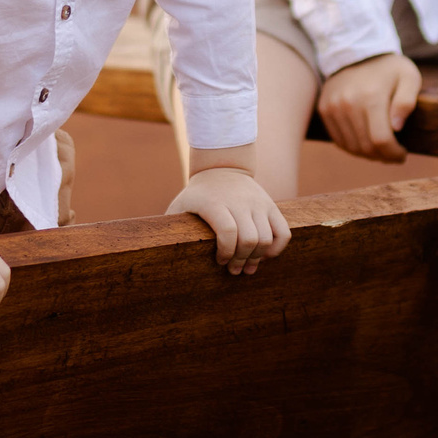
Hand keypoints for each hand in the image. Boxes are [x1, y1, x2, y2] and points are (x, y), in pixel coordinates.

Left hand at [169, 164, 291, 273]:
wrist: (222, 168)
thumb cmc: (197, 195)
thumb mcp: (180, 205)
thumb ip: (170, 226)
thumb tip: (154, 251)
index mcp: (215, 203)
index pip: (228, 232)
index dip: (226, 253)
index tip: (219, 261)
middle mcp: (239, 202)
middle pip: (249, 239)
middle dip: (241, 260)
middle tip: (233, 269)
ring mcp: (257, 203)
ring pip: (266, 238)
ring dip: (257, 258)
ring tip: (247, 266)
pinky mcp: (271, 206)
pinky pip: (283, 232)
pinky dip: (277, 248)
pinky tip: (265, 255)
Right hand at [317, 51, 422, 162]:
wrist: (356, 50)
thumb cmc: (389, 68)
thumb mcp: (409, 77)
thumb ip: (407, 101)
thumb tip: (396, 127)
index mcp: (371, 96)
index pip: (381, 140)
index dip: (394, 154)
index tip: (403, 154)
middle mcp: (348, 102)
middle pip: (366, 147)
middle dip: (383, 157)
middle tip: (394, 154)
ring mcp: (333, 106)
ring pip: (351, 147)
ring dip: (368, 154)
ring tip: (381, 149)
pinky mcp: (324, 109)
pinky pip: (339, 140)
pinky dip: (353, 147)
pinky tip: (366, 141)